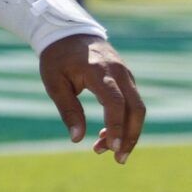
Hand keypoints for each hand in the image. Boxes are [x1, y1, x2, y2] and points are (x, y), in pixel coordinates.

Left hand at [38, 34, 145, 163]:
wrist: (69, 32)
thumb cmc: (57, 58)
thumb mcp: (54, 83)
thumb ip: (68, 110)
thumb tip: (77, 139)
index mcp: (98, 71)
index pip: (115, 102)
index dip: (117, 126)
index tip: (112, 148)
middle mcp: (118, 72)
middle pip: (136, 108)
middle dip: (130, 136)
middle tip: (118, 159)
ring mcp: (126, 75)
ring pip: (137, 108)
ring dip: (127, 131)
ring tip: (107, 150)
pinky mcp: (126, 79)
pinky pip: (131, 103)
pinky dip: (124, 120)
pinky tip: (108, 134)